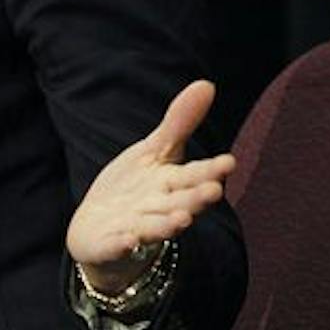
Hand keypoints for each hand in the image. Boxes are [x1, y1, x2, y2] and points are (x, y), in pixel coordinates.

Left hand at [66, 80, 235, 288]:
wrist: (100, 230)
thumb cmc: (137, 188)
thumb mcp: (155, 151)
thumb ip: (179, 123)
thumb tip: (207, 84)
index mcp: (172, 184)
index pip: (195, 175)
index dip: (211, 170)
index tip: (229, 162)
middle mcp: (160, 209)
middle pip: (181, 203)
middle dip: (196, 199)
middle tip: (214, 191)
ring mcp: (136, 229)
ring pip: (156, 228)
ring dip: (168, 225)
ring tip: (182, 220)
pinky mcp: (110, 245)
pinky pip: (116, 245)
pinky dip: (122, 243)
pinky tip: (126, 238)